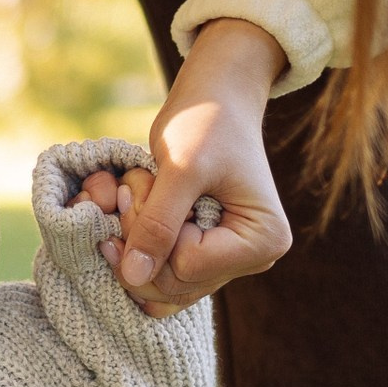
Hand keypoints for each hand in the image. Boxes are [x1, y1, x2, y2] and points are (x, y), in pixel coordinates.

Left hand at [115, 17, 294, 317]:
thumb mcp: (180, 168)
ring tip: (133, 194)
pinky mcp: (204, 257)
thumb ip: (157, 224)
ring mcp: (227, 263)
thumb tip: (133, 278)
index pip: (187, 266)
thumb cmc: (206, 121)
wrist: (215, 99)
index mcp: (262, 241)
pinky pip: (161, 279)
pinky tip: (125, 220)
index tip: (143, 186)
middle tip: (130, 187)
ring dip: (133, 242)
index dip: (153, 232)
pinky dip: (136, 252)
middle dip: (138, 238)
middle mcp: (252, 261)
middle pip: (173, 284)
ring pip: (161, 287)